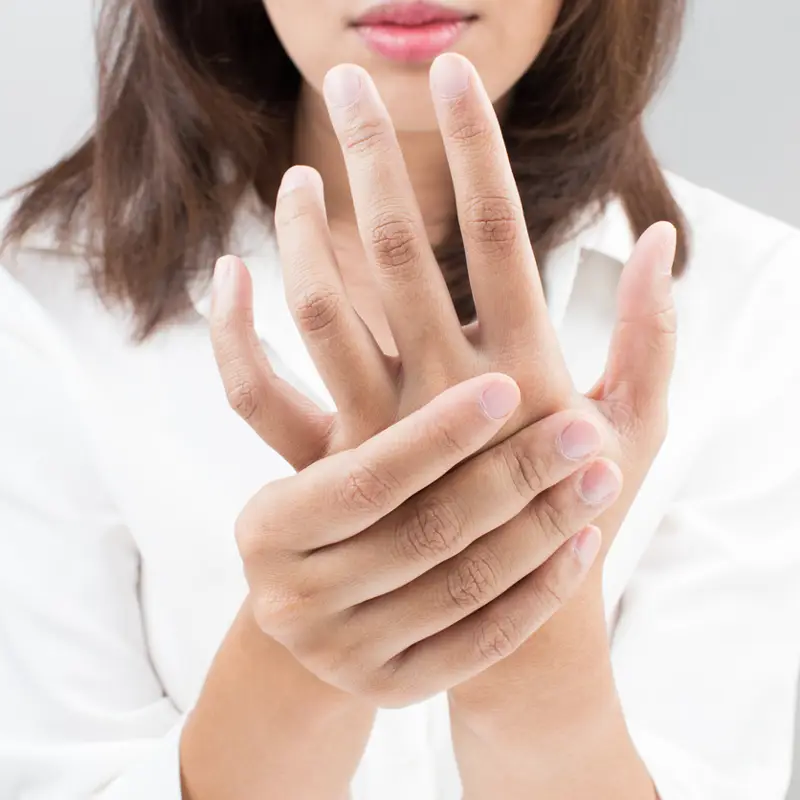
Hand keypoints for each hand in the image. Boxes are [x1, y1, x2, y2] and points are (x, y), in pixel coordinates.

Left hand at [213, 54, 675, 558]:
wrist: (503, 610)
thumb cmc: (579, 507)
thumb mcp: (636, 424)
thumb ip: (650, 333)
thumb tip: (661, 237)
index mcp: (528, 369)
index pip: (498, 231)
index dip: (474, 145)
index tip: (451, 74)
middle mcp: (446, 394)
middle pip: (398, 250)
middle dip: (375, 155)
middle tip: (350, 84)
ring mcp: (380, 432)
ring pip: (321, 311)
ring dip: (300, 232)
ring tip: (297, 176)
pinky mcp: (330, 465)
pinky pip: (258, 396)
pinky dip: (232, 336)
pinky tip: (228, 276)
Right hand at [221, 372, 620, 706]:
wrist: (320, 610)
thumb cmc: (332, 503)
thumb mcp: (320, 448)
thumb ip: (338, 362)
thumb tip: (341, 264)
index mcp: (271, 524)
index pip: (366, 479)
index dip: (437, 434)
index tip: (509, 386)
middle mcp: (296, 596)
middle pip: (422, 533)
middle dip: (511, 476)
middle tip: (582, 427)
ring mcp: (344, 653)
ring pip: (463, 587)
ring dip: (541, 528)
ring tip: (599, 473)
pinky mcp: (394, 688)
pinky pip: (482, 643)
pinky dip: (537, 592)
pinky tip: (582, 543)